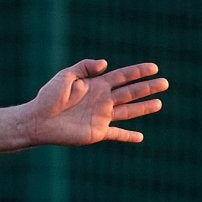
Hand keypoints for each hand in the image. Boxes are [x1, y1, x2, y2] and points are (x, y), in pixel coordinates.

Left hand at [26, 59, 167, 145]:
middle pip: (130, 92)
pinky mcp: (97, 132)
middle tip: (165, 83)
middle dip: (147, 88)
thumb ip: (84, 67)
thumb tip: (105, 64)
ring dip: (144, 108)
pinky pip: (116, 134)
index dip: (138, 72)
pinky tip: (140, 138)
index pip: (122, 77)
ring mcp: (101, 116)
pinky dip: (128, 136)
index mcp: (96, 85)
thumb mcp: (64, 76)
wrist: (37, 120)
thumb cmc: (47, 98)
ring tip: (159, 104)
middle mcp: (101, 100)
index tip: (154, 67)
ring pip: (128, 111)